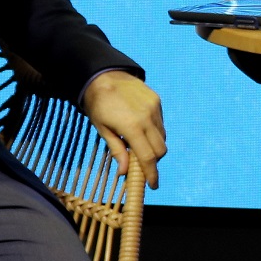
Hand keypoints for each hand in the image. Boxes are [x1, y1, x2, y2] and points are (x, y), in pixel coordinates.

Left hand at [81, 70, 166, 189]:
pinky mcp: (156, 101)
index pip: (147, 157)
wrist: (103, 75)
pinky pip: (160, 123)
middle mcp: (147, 118)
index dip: (151, 174)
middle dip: (153, 161)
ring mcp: (154, 108)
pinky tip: (141, 129)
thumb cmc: (98, 104)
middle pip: (160, 150)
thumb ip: (116, 150)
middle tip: (142, 165)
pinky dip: (154, 132)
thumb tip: (124, 172)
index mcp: (131, 127)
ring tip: (139, 145)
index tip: (153, 185)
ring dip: (154, 146)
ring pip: (162, 137)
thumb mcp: (102, 129)